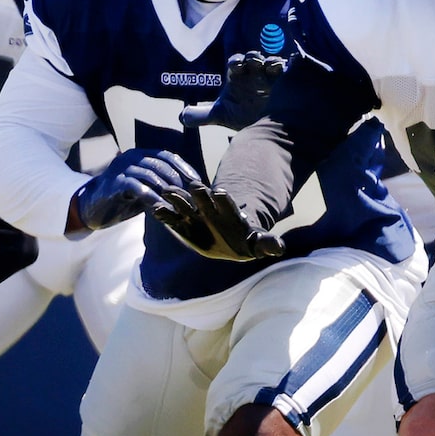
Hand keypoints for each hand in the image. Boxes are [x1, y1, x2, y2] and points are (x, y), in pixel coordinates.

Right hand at [72, 148, 201, 232]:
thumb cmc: (126, 198)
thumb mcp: (149, 188)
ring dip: (168, 191)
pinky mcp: (114, 183)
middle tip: (192, 198)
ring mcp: (121, 169)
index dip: (186, 169)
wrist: (94, 207)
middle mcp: (132, 157)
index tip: (199, 183)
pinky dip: (152, 197)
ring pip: (151, 175)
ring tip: (181, 205)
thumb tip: (195, 190)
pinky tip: (162, 208)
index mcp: (142, 155)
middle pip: (162, 165)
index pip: (169, 156)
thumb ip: (165, 184)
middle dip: (179, 182)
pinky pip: (137, 187)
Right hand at [151, 182, 284, 261]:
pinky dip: (164, 214)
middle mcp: (210, 210)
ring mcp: (194, 216)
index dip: (225, 199)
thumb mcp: (259, 244)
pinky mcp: (180, 225)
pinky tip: (155, 209)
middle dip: (201, 193)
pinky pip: (170, 218)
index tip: (221, 193)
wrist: (227, 240)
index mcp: (230, 213)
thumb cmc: (245, 240)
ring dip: (178, 199)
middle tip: (195, 186)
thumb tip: (279, 249)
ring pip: (184, 204)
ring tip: (167, 192)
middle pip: (204, 197)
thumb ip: (268, 244)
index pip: (227, 201)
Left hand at [182, 49, 284, 131]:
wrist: (267, 128)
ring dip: (274, 63)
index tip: (237, 65)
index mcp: (239, 76)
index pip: (236, 63)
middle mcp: (256, 73)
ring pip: (275, 63)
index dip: (236, 62)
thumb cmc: (243, 116)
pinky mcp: (290, 84)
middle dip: (254, 58)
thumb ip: (203, 115)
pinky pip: (292, 72)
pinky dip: (292, 69)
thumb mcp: (222, 115)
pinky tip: (293, 71)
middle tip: (255, 61)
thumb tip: (182, 117)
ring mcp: (274, 78)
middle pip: (255, 59)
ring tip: (274, 66)